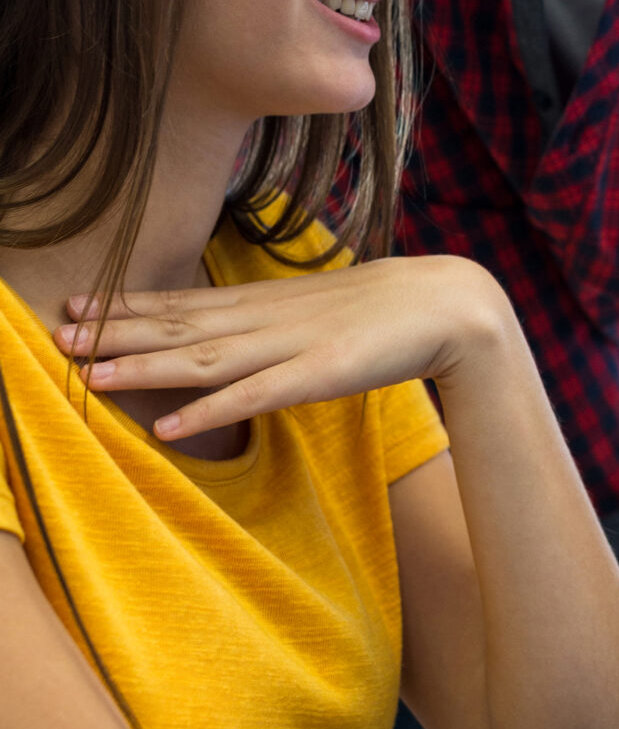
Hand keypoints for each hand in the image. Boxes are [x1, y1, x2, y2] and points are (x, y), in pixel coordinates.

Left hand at [57, 255, 513, 440]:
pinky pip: (251, 399)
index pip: (185, 302)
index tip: (76, 305)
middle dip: (116, 331)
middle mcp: (268, 318)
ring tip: (88, 376)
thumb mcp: (320, 309)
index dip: (128, 305)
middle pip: (179, 325)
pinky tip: (165, 427)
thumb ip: (279, 320)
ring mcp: (290, 345)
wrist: (451, 304)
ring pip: (202, 357)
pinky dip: (205, 412)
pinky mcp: (317, 375)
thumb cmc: (389, 309)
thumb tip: (244, 330)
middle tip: (56, 334)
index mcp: (268, 301)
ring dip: (143, 368)